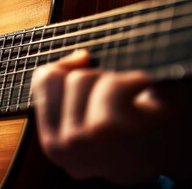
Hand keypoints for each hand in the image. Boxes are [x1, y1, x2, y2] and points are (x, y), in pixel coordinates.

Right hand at [31, 50, 191, 184]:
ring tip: (130, 103)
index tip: (89, 72)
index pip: (43, 81)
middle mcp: (62, 147)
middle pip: (63, 78)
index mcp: (53, 144)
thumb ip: (67, 87)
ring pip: (83, 78)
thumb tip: (79, 56)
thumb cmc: (131, 135)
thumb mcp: (85, 117)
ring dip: (113, 81)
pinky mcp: (106, 128)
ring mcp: (82, 139)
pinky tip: (143, 98)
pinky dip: (133, 82)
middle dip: (94, 80)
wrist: (174, 160)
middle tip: (117, 102)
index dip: (66, 68)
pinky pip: (109, 83)